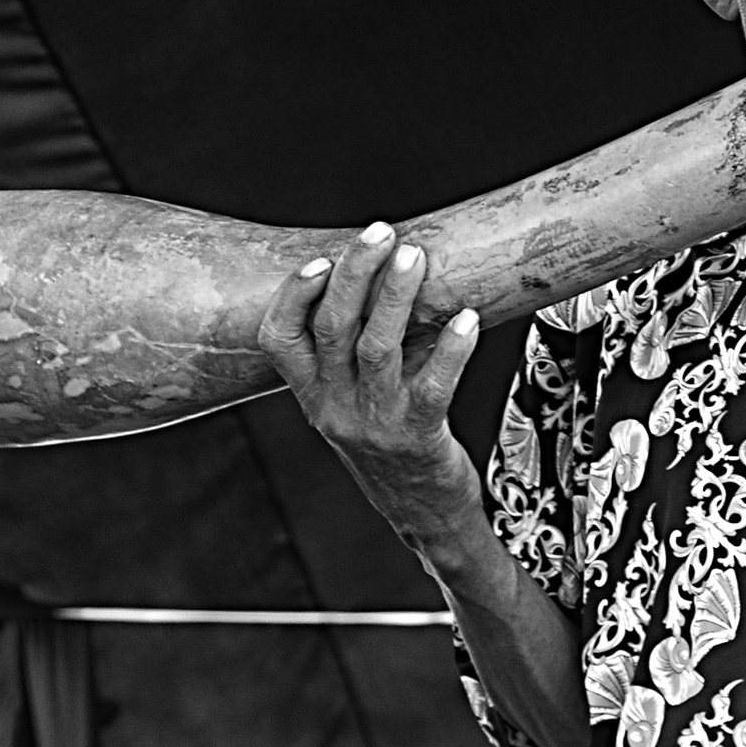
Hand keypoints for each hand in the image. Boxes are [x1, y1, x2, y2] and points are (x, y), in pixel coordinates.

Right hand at [258, 222, 483, 554]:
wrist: (422, 515)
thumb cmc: (391, 440)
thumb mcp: (353, 399)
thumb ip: (353, 350)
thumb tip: (382, 272)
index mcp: (312, 394)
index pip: (278, 340)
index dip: (293, 296)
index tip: (318, 259)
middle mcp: (334, 408)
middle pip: (333, 329)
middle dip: (355, 273)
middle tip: (381, 232)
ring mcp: (374, 424)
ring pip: (377, 349)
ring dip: (395, 297)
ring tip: (415, 256)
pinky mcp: (418, 437)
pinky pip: (433, 386)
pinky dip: (450, 349)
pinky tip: (467, 319)